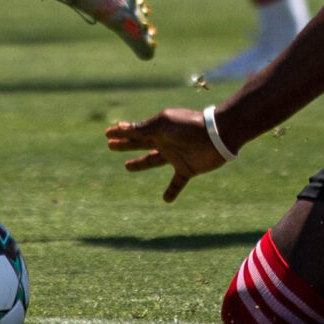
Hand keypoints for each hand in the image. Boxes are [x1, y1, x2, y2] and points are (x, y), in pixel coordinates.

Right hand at [105, 107, 227, 202]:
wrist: (215, 135)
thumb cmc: (188, 126)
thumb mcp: (162, 124)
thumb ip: (143, 129)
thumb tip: (122, 128)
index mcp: (157, 129)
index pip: (134, 131)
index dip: (120, 132)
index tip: (107, 133)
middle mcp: (164, 141)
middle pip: (140, 144)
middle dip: (125, 144)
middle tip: (110, 145)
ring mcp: (174, 155)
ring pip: (152, 161)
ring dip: (139, 163)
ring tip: (127, 167)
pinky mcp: (186, 169)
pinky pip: (177, 182)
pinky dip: (171, 191)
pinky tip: (165, 199)